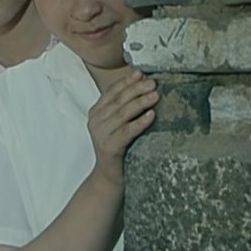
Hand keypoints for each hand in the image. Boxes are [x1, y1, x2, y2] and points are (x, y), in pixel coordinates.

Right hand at [87, 69, 159, 185]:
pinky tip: (151, 115)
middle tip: (153, 83)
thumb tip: (144, 85)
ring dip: (140, 103)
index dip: (126, 82)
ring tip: (155, 95)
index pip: (111, 92)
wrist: (109, 177)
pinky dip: (140, 122)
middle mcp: (95, 121)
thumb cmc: (118, 147)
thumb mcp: (118, 124)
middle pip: (118, 101)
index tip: (141, 73)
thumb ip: (124, 107)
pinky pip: (127, 132)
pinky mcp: (109, 147)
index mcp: (96, 112)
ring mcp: (100, 134)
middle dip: (136, 90)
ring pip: (122, 114)